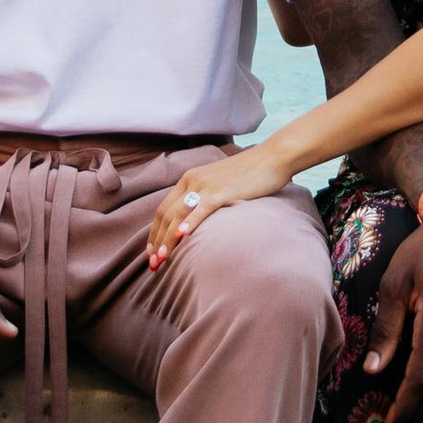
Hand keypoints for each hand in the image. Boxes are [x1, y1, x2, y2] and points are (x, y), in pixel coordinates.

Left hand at [146, 138, 295, 266]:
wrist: (271, 158)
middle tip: (152, 264)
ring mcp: (206, 186)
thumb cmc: (248, 174)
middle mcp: (192, 180)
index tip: (151, 254)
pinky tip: (181, 236)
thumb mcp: (218, 184)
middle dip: (156, 242)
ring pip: (178, 215)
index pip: (163, 209)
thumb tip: (195, 220)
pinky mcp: (221, 192)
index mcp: (189, 179)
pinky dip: (189, 223)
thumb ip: (204, 198)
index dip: (154, 233)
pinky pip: (200, 209)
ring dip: (167, 239)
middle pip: (165, 215)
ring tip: (161, 259)